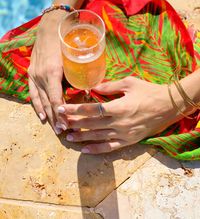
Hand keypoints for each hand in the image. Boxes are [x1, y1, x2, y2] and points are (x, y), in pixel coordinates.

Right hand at [28, 11, 66, 133]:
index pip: (56, 98)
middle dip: (56, 118)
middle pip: (49, 102)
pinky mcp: (31, 74)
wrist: (49, 30)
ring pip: (41, 100)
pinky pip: (33, 94)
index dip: (61, 113)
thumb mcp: (72, 59)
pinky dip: (37, 105)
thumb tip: (86, 92)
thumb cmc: (64, 43)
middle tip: (64, 131)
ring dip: (48, 115)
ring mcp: (34, 76)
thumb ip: (76, 76)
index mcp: (52, 72)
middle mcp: (41, 76)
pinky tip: (42, 116)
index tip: (67, 124)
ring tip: (55, 127)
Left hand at [58, 76, 185, 153]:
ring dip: (82, 137)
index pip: (91, 109)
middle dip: (74, 123)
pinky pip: (110, 148)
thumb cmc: (148, 92)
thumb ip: (110, 85)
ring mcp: (123, 134)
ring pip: (98, 137)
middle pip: (91, 124)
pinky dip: (97, 149)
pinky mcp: (128, 141)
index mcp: (118, 107)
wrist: (168, 106)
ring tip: (68, 136)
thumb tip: (94, 87)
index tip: (62, 109)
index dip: (75, 110)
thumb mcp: (129, 83)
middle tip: (60, 123)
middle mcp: (118, 122)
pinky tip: (85, 150)